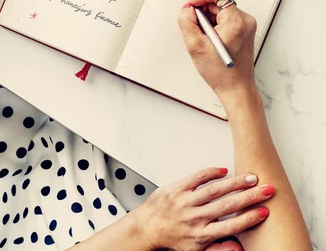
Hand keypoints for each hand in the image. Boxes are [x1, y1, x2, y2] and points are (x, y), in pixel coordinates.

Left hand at [131, 167, 273, 250]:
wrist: (147, 227)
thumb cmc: (174, 238)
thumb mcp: (197, 250)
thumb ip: (219, 248)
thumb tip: (240, 248)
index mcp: (201, 234)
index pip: (231, 226)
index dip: (250, 218)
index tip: (265, 211)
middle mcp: (194, 217)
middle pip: (227, 206)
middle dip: (250, 197)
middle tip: (267, 190)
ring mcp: (185, 201)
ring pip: (214, 190)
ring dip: (235, 183)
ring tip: (252, 178)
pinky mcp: (176, 188)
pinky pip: (196, 177)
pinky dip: (211, 173)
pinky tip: (224, 171)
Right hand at [178, 0, 256, 97]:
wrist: (236, 88)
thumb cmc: (221, 72)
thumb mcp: (195, 46)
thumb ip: (187, 23)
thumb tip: (186, 10)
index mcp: (235, 22)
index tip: (192, 6)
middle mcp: (244, 20)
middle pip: (219, 1)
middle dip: (203, 11)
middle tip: (194, 27)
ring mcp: (246, 25)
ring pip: (221, 10)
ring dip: (207, 19)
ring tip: (203, 37)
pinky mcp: (244, 31)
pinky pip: (225, 18)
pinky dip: (214, 24)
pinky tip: (209, 39)